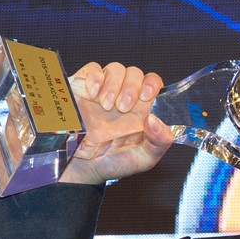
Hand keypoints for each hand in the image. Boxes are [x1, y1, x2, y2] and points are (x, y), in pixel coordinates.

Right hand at [59, 62, 173, 184]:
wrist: (80, 170)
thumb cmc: (112, 163)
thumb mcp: (143, 159)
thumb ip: (159, 142)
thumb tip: (155, 119)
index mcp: (141, 110)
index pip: (152, 83)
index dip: (152, 83)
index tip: (145, 96)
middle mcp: (123, 97)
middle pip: (135, 73)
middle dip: (131, 87)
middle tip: (122, 108)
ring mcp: (103, 92)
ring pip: (115, 69)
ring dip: (114, 84)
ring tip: (106, 106)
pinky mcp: (83, 89)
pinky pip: (92, 69)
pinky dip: (95, 78)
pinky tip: (93, 95)